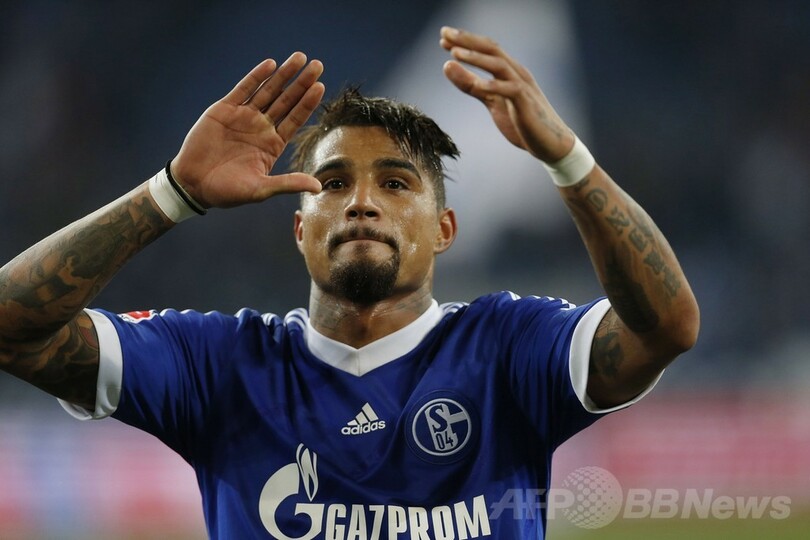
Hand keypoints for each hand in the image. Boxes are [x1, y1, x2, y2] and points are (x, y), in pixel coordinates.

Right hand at [171, 53, 324, 207]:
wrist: (193, 185)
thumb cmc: (228, 192)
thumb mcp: (261, 190)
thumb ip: (289, 183)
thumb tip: (318, 187)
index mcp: (273, 144)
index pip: (295, 119)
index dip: (308, 103)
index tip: (320, 86)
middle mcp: (261, 127)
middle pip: (286, 100)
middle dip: (302, 83)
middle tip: (318, 65)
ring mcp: (244, 116)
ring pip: (268, 90)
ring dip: (284, 74)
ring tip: (300, 58)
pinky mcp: (225, 109)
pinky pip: (244, 89)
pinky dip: (257, 76)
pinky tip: (271, 65)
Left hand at [440, 27, 573, 162]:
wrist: (550, 143)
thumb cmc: (521, 121)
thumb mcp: (491, 102)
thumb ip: (471, 85)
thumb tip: (447, 66)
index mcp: (509, 72)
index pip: (486, 49)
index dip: (465, 41)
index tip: (443, 36)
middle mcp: (516, 73)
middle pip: (491, 49)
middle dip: (468, 40)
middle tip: (444, 33)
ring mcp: (523, 86)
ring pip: (499, 65)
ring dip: (477, 58)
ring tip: (455, 53)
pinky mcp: (526, 103)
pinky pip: (510, 90)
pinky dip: (493, 86)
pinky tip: (477, 85)